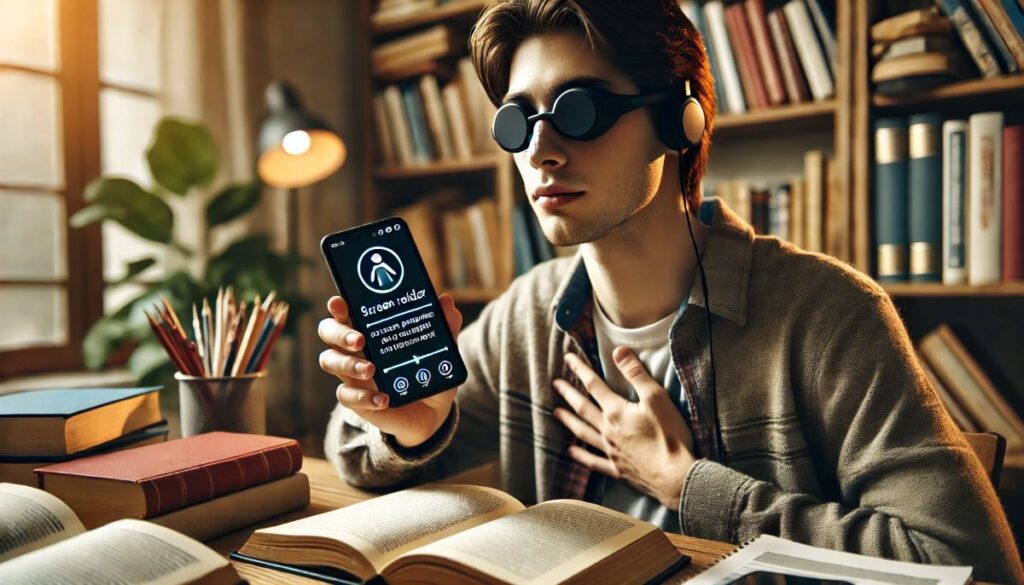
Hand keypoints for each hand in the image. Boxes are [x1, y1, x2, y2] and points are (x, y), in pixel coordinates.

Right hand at [318, 294, 462, 447]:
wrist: (431, 412)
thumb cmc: (428, 372)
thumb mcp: (441, 350)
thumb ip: (443, 326)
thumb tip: (446, 301)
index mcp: (370, 329)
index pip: (345, 312)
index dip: (338, 306)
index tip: (339, 302)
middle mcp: (354, 348)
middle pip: (328, 332)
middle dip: (340, 333)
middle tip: (360, 339)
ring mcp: (352, 374)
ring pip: (329, 362)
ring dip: (348, 363)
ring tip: (371, 369)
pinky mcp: (356, 399)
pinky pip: (345, 396)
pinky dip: (363, 397)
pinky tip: (382, 399)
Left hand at [553, 347, 695, 509]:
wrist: (675, 476)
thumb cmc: (669, 435)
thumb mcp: (656, 397)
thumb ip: (635, 373)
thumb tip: (618, 350)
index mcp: (616, 412)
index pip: (594, 385)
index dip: (580, 370)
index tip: (567, 359)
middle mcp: (608, 431)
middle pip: (583, 408)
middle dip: (568, 394)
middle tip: (555, 384)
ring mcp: (611, 452)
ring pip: (583, 433)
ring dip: (569, 421)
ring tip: (556, 413)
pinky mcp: (618, 470)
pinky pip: (594, 462)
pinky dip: (581, 456)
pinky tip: (571, 452)